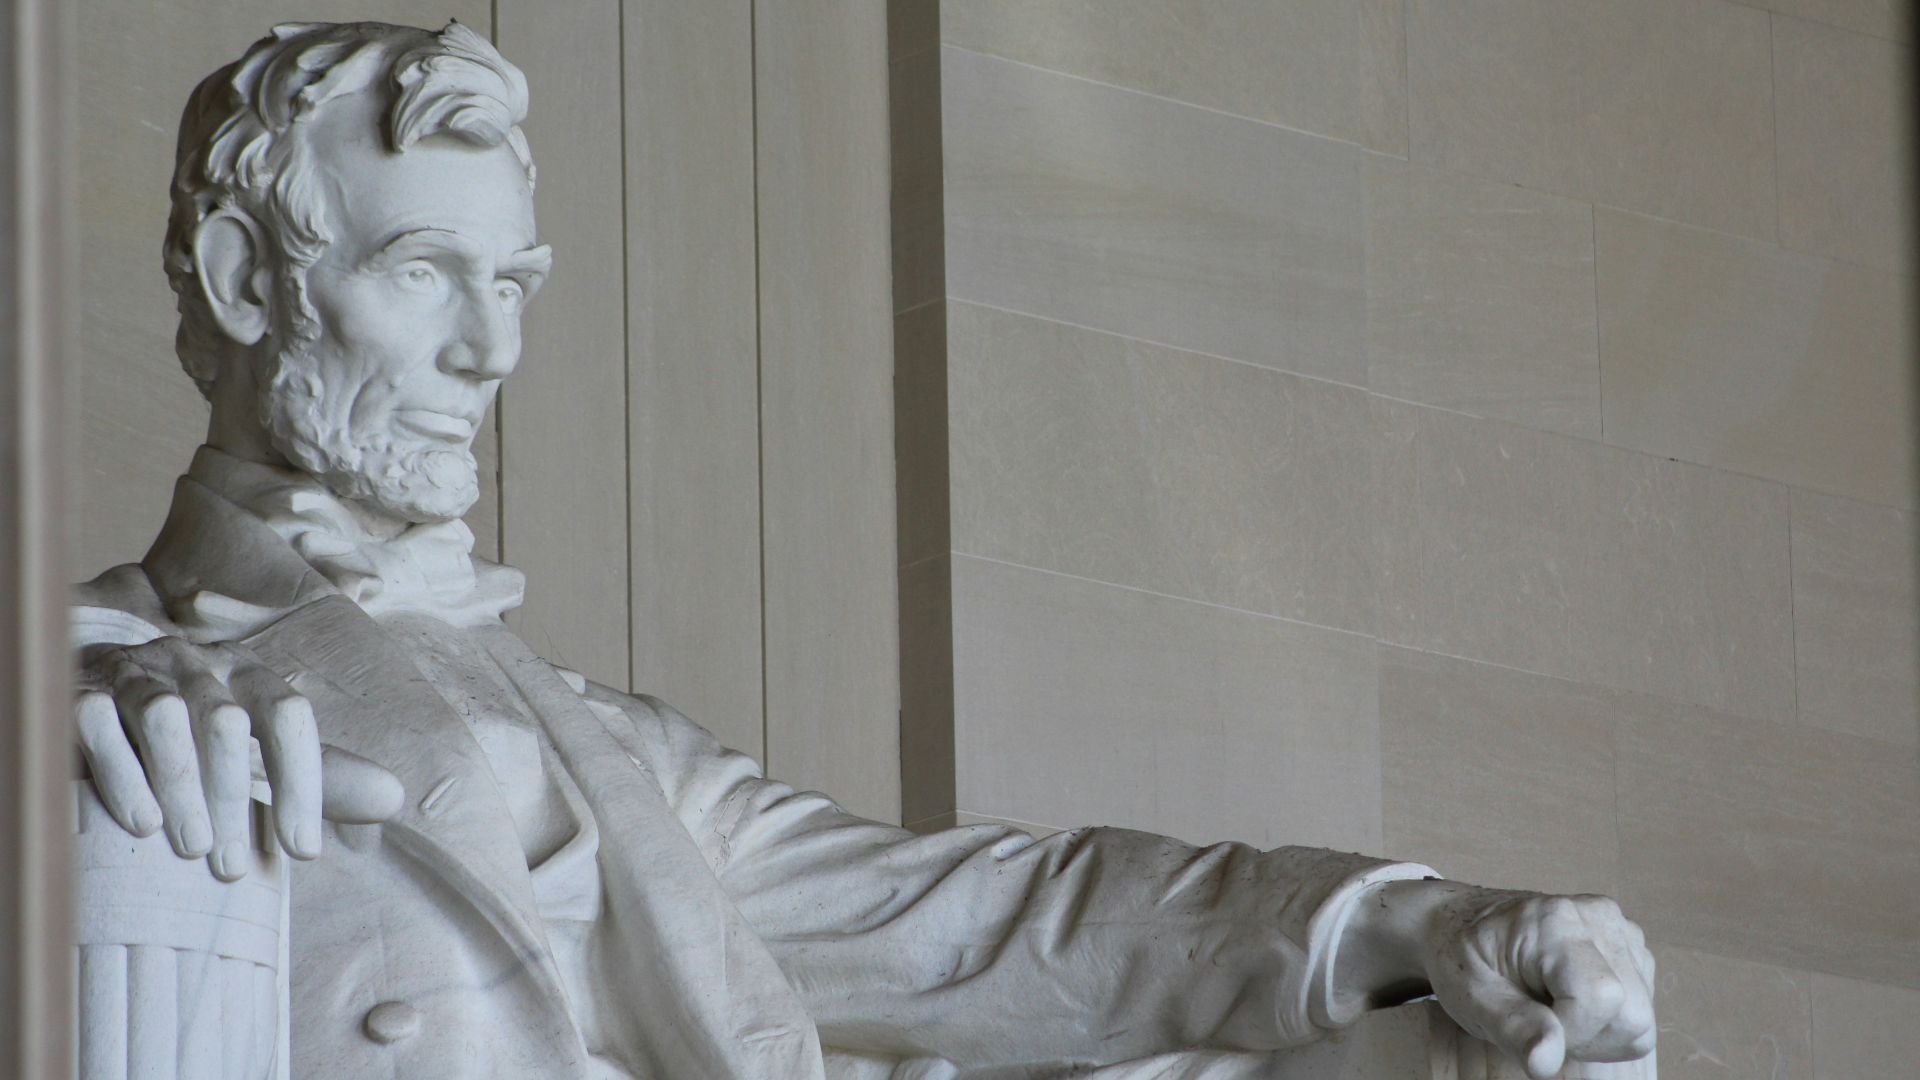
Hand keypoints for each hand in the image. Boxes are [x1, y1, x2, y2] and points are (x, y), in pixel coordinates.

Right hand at [75, 635, 402, 880]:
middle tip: (230, 866)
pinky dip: (122, 774)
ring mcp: (137, 673)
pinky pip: (98, 723)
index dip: (304, 783)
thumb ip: (320, 777)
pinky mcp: (79, 692)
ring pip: (165, 717)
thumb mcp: (259, 754)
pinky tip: (141, 823)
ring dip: (182, 787)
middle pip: (227, 722)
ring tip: (192, 848)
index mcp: (249, 674)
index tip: (302, 850)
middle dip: (234, 800)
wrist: (100, 692)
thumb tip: (394, 800)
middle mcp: (198, 665)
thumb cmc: (197, 737)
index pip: (290, 715)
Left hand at [1341, 880, 1654, 1078]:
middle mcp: (1599, 918)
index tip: (1529, 1023)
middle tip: (1538, 1019)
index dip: (1573, 1031)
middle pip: (1633, 1014)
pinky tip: (1567, 1002)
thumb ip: (1512, 1027)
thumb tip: (1547, 1061)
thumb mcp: (1470, 995)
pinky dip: (1605, 1021)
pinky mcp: (1629, 948)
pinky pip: (1638, 1010)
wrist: (1459, 924)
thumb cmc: (1462, 957)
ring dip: (1596, 1032)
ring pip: (1640, 1018)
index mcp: (1557, 921)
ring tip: (1549, 1008)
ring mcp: (1619, 930)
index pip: (1602, 998)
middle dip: (1587, 1036)